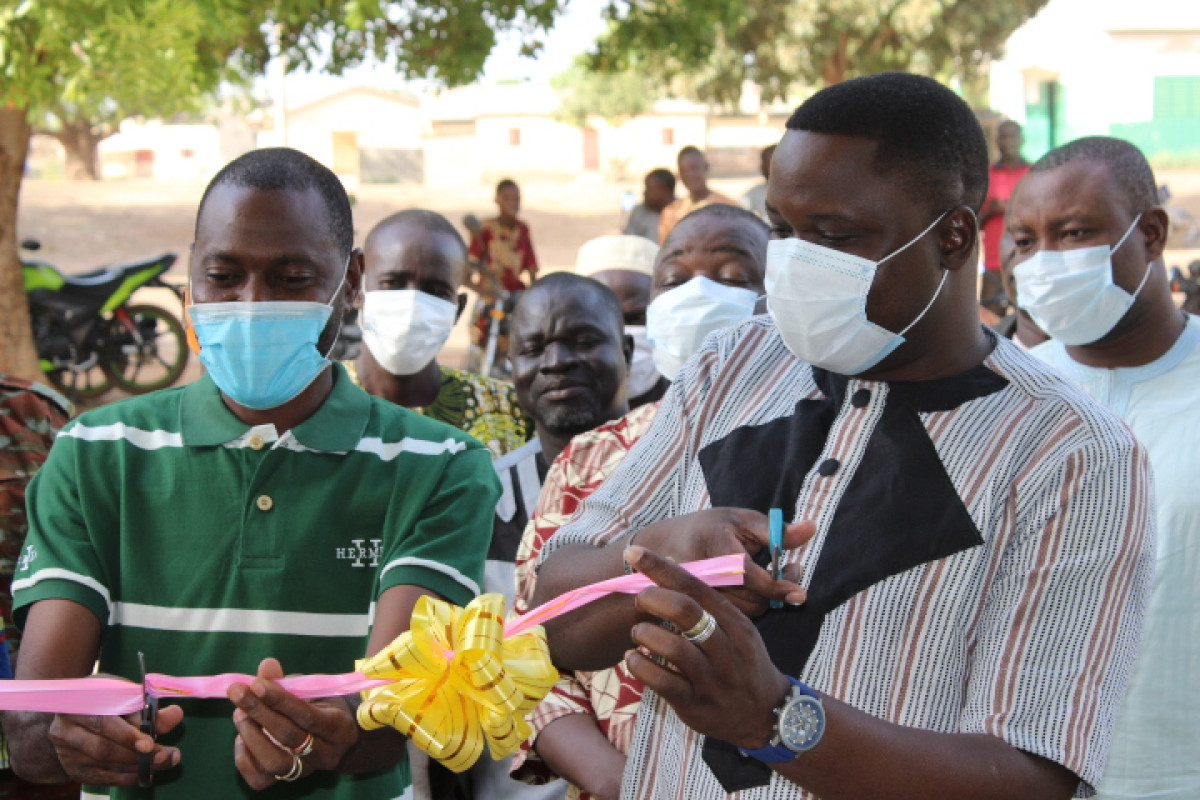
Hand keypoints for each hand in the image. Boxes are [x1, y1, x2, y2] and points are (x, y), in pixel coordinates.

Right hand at [48, 704, 182, 786]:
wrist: (78, 716)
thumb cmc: (108, 701)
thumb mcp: (127, 697)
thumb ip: (150, 709)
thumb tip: (176, 714)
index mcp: (81, 701)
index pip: (104, 721)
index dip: (128, 735)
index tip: (150, 744)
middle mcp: (67, 727)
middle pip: (103, 747)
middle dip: (137, 754)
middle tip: (165, 756)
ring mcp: (66, 750)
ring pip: (103, 763)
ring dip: (135, 766)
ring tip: (161, 762)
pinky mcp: (73, 767)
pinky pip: (100, 777)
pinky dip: (124, 776)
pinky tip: (142, 773)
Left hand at [228, 658, 360, 789]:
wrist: (338, 743)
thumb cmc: (323, 708)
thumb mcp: (314, 691)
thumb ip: (288, 681)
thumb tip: (266, 665)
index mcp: (338, 727)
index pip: (306, 715)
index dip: (280, 700)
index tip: (257, 684)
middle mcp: (324, 753)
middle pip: (289, 737)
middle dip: (260, 712)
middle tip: (238, 692)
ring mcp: (305, 770)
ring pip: (275, 762)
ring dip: (251, 736)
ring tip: (239, 714)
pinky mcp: (286, 781)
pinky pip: (260, 779)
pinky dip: (244, 759)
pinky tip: (241, 738)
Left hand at [624, 545, 791, 750]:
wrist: (766, 713)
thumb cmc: (742, 661)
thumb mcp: (736, 628)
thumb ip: (706, 603)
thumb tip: (668, 567)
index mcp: (734, 621)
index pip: (696, 586)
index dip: (661, 568)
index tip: (634, 552)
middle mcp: (725, 647)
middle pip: (685, 611)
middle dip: (653, 598)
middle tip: (640, 601)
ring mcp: (711, 677)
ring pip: (672, 646)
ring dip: (645, 634)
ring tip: (639, 633)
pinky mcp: (695, 704)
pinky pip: (662, 681)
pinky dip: (640, 666)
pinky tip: (634, 659)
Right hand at [633, 508, 812, 617]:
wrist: (665, 546)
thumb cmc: (710, 528)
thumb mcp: (743, 520)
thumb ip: (777, 530)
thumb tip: (811, 527)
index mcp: (715, 546)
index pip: (749, 575)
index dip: (777, 586)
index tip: (801, 594)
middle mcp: (703, 573)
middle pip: (752, 598)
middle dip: (776, 591)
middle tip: (791, 569)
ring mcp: (697, 594)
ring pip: (746, 610)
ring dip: (765, 598)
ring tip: (771, 575)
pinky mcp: (698, 608)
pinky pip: (736, 615)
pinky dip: (750, 603)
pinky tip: (753, 588)